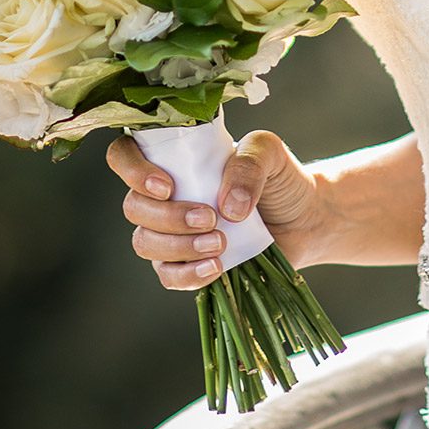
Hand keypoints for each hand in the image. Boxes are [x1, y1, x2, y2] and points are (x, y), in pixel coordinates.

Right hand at [104, 128, 325, 287]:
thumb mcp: (269, 153)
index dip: (132, 171)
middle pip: (133, 207)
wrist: (305, 219)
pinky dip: (187, 275)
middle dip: (168, 217)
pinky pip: (167, 275)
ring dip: (178, 246)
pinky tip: (215, 268)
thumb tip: (227, 206)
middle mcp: (163, 195)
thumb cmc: (280, 178)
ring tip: (220, 243)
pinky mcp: (186, 264)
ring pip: (144, 243)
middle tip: (210, 218)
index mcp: (173, 159)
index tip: (167, 186)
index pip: (123, 156)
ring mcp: (171, 232)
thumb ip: (249, 163)